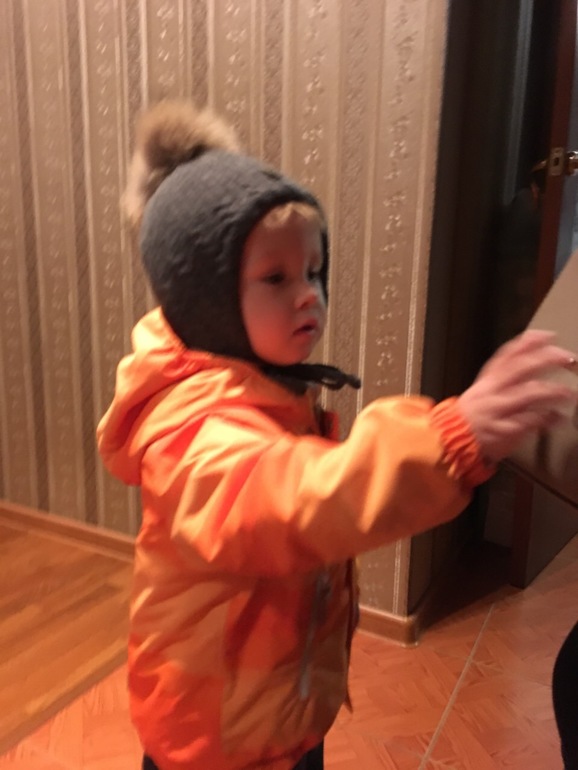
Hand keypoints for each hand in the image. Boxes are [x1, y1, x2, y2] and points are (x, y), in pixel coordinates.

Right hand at [456, 330, 576, 462]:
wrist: (452, 439)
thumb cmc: (474, 415)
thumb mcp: (485, 389)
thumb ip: (506, 374)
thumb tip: (531, 356)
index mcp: (488, 380)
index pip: (508, 354)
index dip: (528, 343)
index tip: (548, 336)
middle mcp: (492, 391)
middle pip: (520, 368)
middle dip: (545, 360)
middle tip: (567, 358)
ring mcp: (497, 410)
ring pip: (527, 394)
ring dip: (551, 391)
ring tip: (568, 392)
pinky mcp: (502, 430)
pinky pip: (528, 422)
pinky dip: (545, 419)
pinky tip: (558, 418)